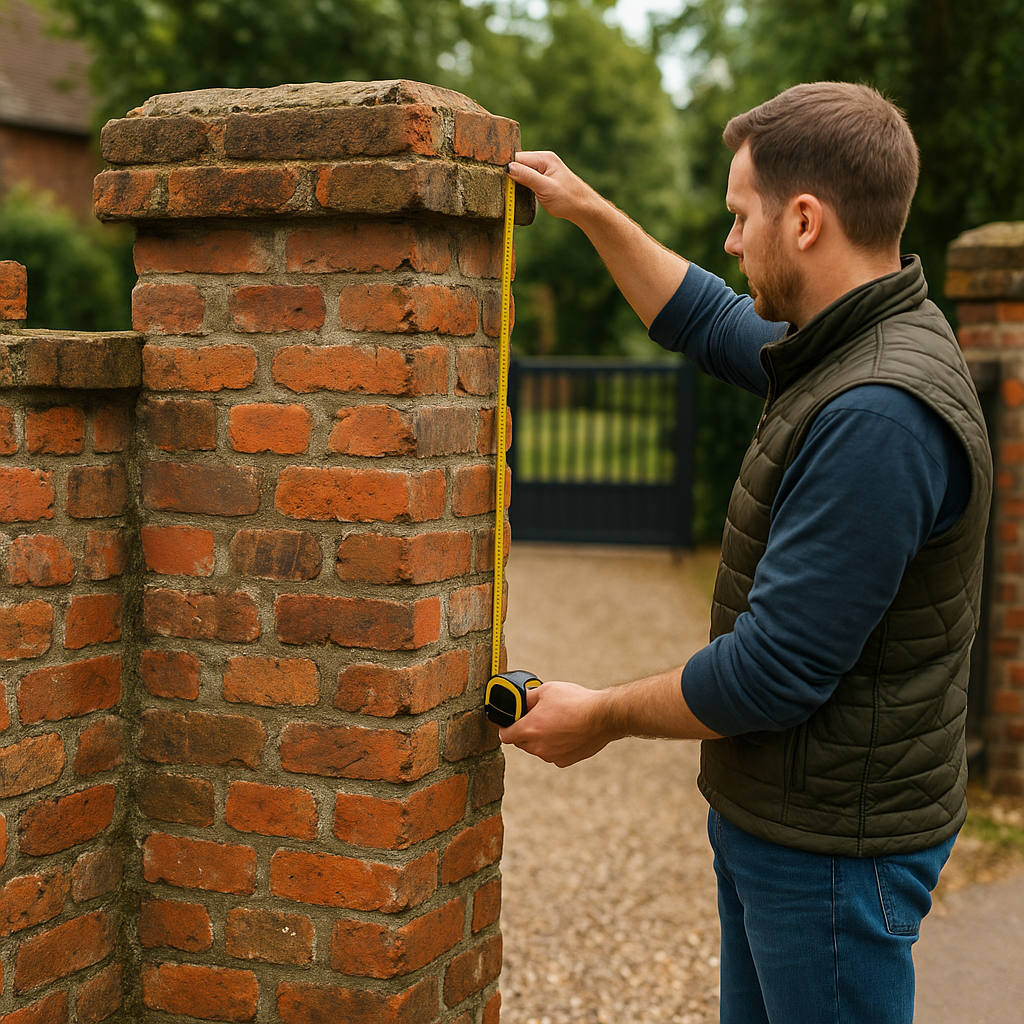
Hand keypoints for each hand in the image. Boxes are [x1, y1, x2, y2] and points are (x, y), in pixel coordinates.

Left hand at [498, 680, 614, 767]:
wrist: (602, 717)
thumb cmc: (575, 702)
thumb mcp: (546, 690)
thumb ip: (527, 697)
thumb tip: (521, 700)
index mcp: (529, 729)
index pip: (504, 735)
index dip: (505, 727)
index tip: (509, 722)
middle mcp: (537, 747)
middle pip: (521, 742)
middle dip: (525, 731)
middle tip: (537, 717)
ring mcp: (551, 756)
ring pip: (537, 748)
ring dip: (540, 739)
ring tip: (555, 722)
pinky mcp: (564, 761)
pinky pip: (552, 753)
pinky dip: (555, 745)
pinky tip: (566, 732)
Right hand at [507, 151, 598, 224]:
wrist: (584, 208)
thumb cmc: (568, 198)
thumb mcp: (545, 188)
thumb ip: (527, 176)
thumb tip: (508, 167)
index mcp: (544, 158)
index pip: (518, 158)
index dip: (506, 167)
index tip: (494, 177)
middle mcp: (543, 160)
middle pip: (518, 163)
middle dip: (509, 174)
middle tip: (498, 186)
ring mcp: (543, 169)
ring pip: (521, 171)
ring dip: (514, 180)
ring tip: (505, 190)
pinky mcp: (542, 179)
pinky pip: (526, 178)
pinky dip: (520, 185)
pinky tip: (516, 192)